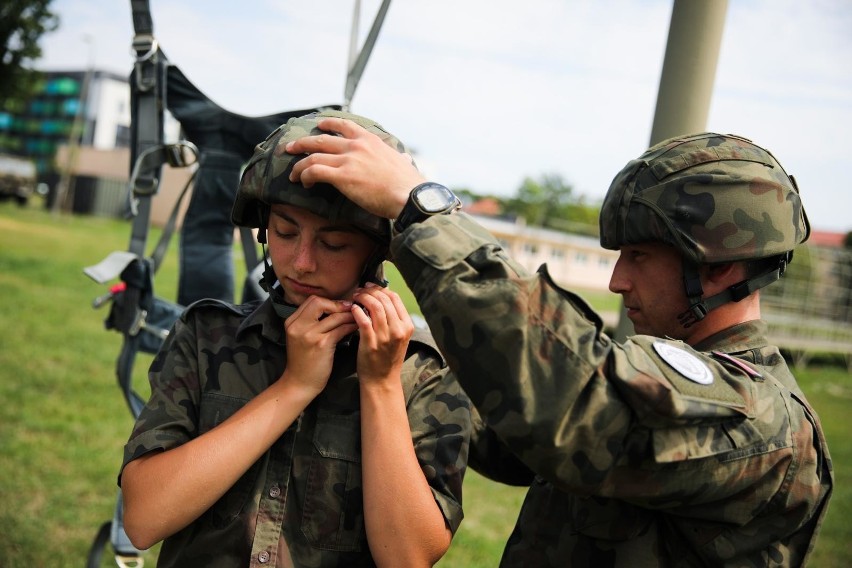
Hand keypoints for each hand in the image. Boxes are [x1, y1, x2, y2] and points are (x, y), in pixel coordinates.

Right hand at [281, 295, 357, 393]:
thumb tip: (334, 308)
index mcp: (292, 322)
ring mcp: (309, 334)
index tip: (341, 307)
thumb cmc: (304, 361)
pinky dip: (350, 326)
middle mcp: (298, 326)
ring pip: (334, 315)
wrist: (299, 383)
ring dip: (349, 315)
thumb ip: (310, 322)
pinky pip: (340, 329)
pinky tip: (356, 327)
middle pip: (320, 302)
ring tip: (358, 317)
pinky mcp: (321, 344)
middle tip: (351, 309)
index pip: (311, 300)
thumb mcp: (300, 337)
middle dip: (338, 304)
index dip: (329, 301)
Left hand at [286, 117, 426, 218]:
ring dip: (299, 165)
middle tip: (290, 148)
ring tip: (293, 174)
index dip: (328, 124)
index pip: (344, 124)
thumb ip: (400, 158)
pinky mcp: (342, 176)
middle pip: (320, 139)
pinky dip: (305, 176)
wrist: (408, 196)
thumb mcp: (403, 162)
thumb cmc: (408, 184)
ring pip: (313, 156)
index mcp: (370, 140)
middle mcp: (356, 145)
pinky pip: (314, 171)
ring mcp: (348, 159)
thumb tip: (405, 158)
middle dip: (302, 143)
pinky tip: (304, 183)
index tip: (318, 126)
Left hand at [351, 283, 413, 384]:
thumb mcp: (399, 337)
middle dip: (369, 291)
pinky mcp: (371, 343)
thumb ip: (394, 319)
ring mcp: (385, 337)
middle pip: (384, 299)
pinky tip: (352, 308)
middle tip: (359, 290)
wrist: (382, 380)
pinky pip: (363, 320)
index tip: (369, 287)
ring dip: (362, 298)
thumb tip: (382, 296)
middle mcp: (398, 330)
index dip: (380, 289)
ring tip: (354, 297)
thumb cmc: (388, 357)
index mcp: (407, 326)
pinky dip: (357, 310)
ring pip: (374, 306)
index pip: (395, 298)